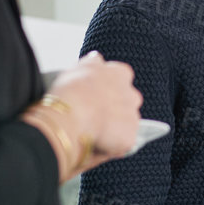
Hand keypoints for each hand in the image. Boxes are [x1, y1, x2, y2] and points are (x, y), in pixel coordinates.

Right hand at [41, 51, 141, 171]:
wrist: (72, 115)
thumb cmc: (71, 90)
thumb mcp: (79, 67)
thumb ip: (92, 63)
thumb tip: (96, 58)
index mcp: (121, 74)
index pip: (121, 79)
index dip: (107, 89)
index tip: (94, 97)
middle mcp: (132, 94)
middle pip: (127, 103)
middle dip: (114, 110)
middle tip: (93, 117)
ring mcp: (132, 117)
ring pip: (124, 125)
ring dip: (112, 130)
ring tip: (90, 134)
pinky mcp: (129, 138)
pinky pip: (120, 144)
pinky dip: (108, 147)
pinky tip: (93, 145)